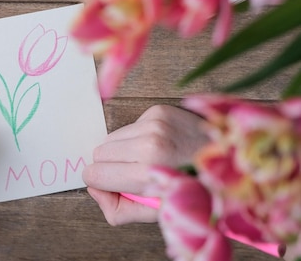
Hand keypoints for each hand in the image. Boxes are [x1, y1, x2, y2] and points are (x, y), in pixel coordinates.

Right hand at [83, 105, 208, 225]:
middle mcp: (149, 144)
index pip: (93, 174)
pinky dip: (137, 137)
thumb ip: (119, 209)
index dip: (101, 183)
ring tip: (147, 160)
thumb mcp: (158, 214)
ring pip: (111, 138)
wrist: (231, 160)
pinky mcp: (158, 111)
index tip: (113, 186)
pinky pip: (129, 126)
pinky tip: (158, 145)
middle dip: (111, 165)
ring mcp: (154, 124)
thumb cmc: (197, 189)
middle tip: (133, 174)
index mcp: (148, 174)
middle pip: (99, 153)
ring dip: (123, 150)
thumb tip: (95, 190)